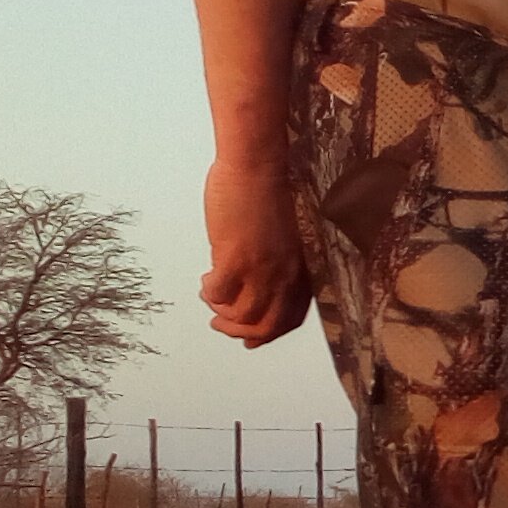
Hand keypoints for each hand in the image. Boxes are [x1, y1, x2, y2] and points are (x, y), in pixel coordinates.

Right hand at [200, 158, 312, 345]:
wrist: (256, 168)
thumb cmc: (268, 195)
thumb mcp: (284, 238)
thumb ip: (277, 264)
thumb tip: (256, 287)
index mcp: (299, 269)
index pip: (291, 317)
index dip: (270, 333)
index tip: (251, 339)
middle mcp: (285, 274)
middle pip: (269, 324)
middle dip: (242, 331)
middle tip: (221, 324)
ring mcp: (262, 268)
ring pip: (243, 315)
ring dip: (222, 313)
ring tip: (212, 297)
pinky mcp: (236, 258)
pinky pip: (219, 294)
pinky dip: (210, 294)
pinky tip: (207, 279)